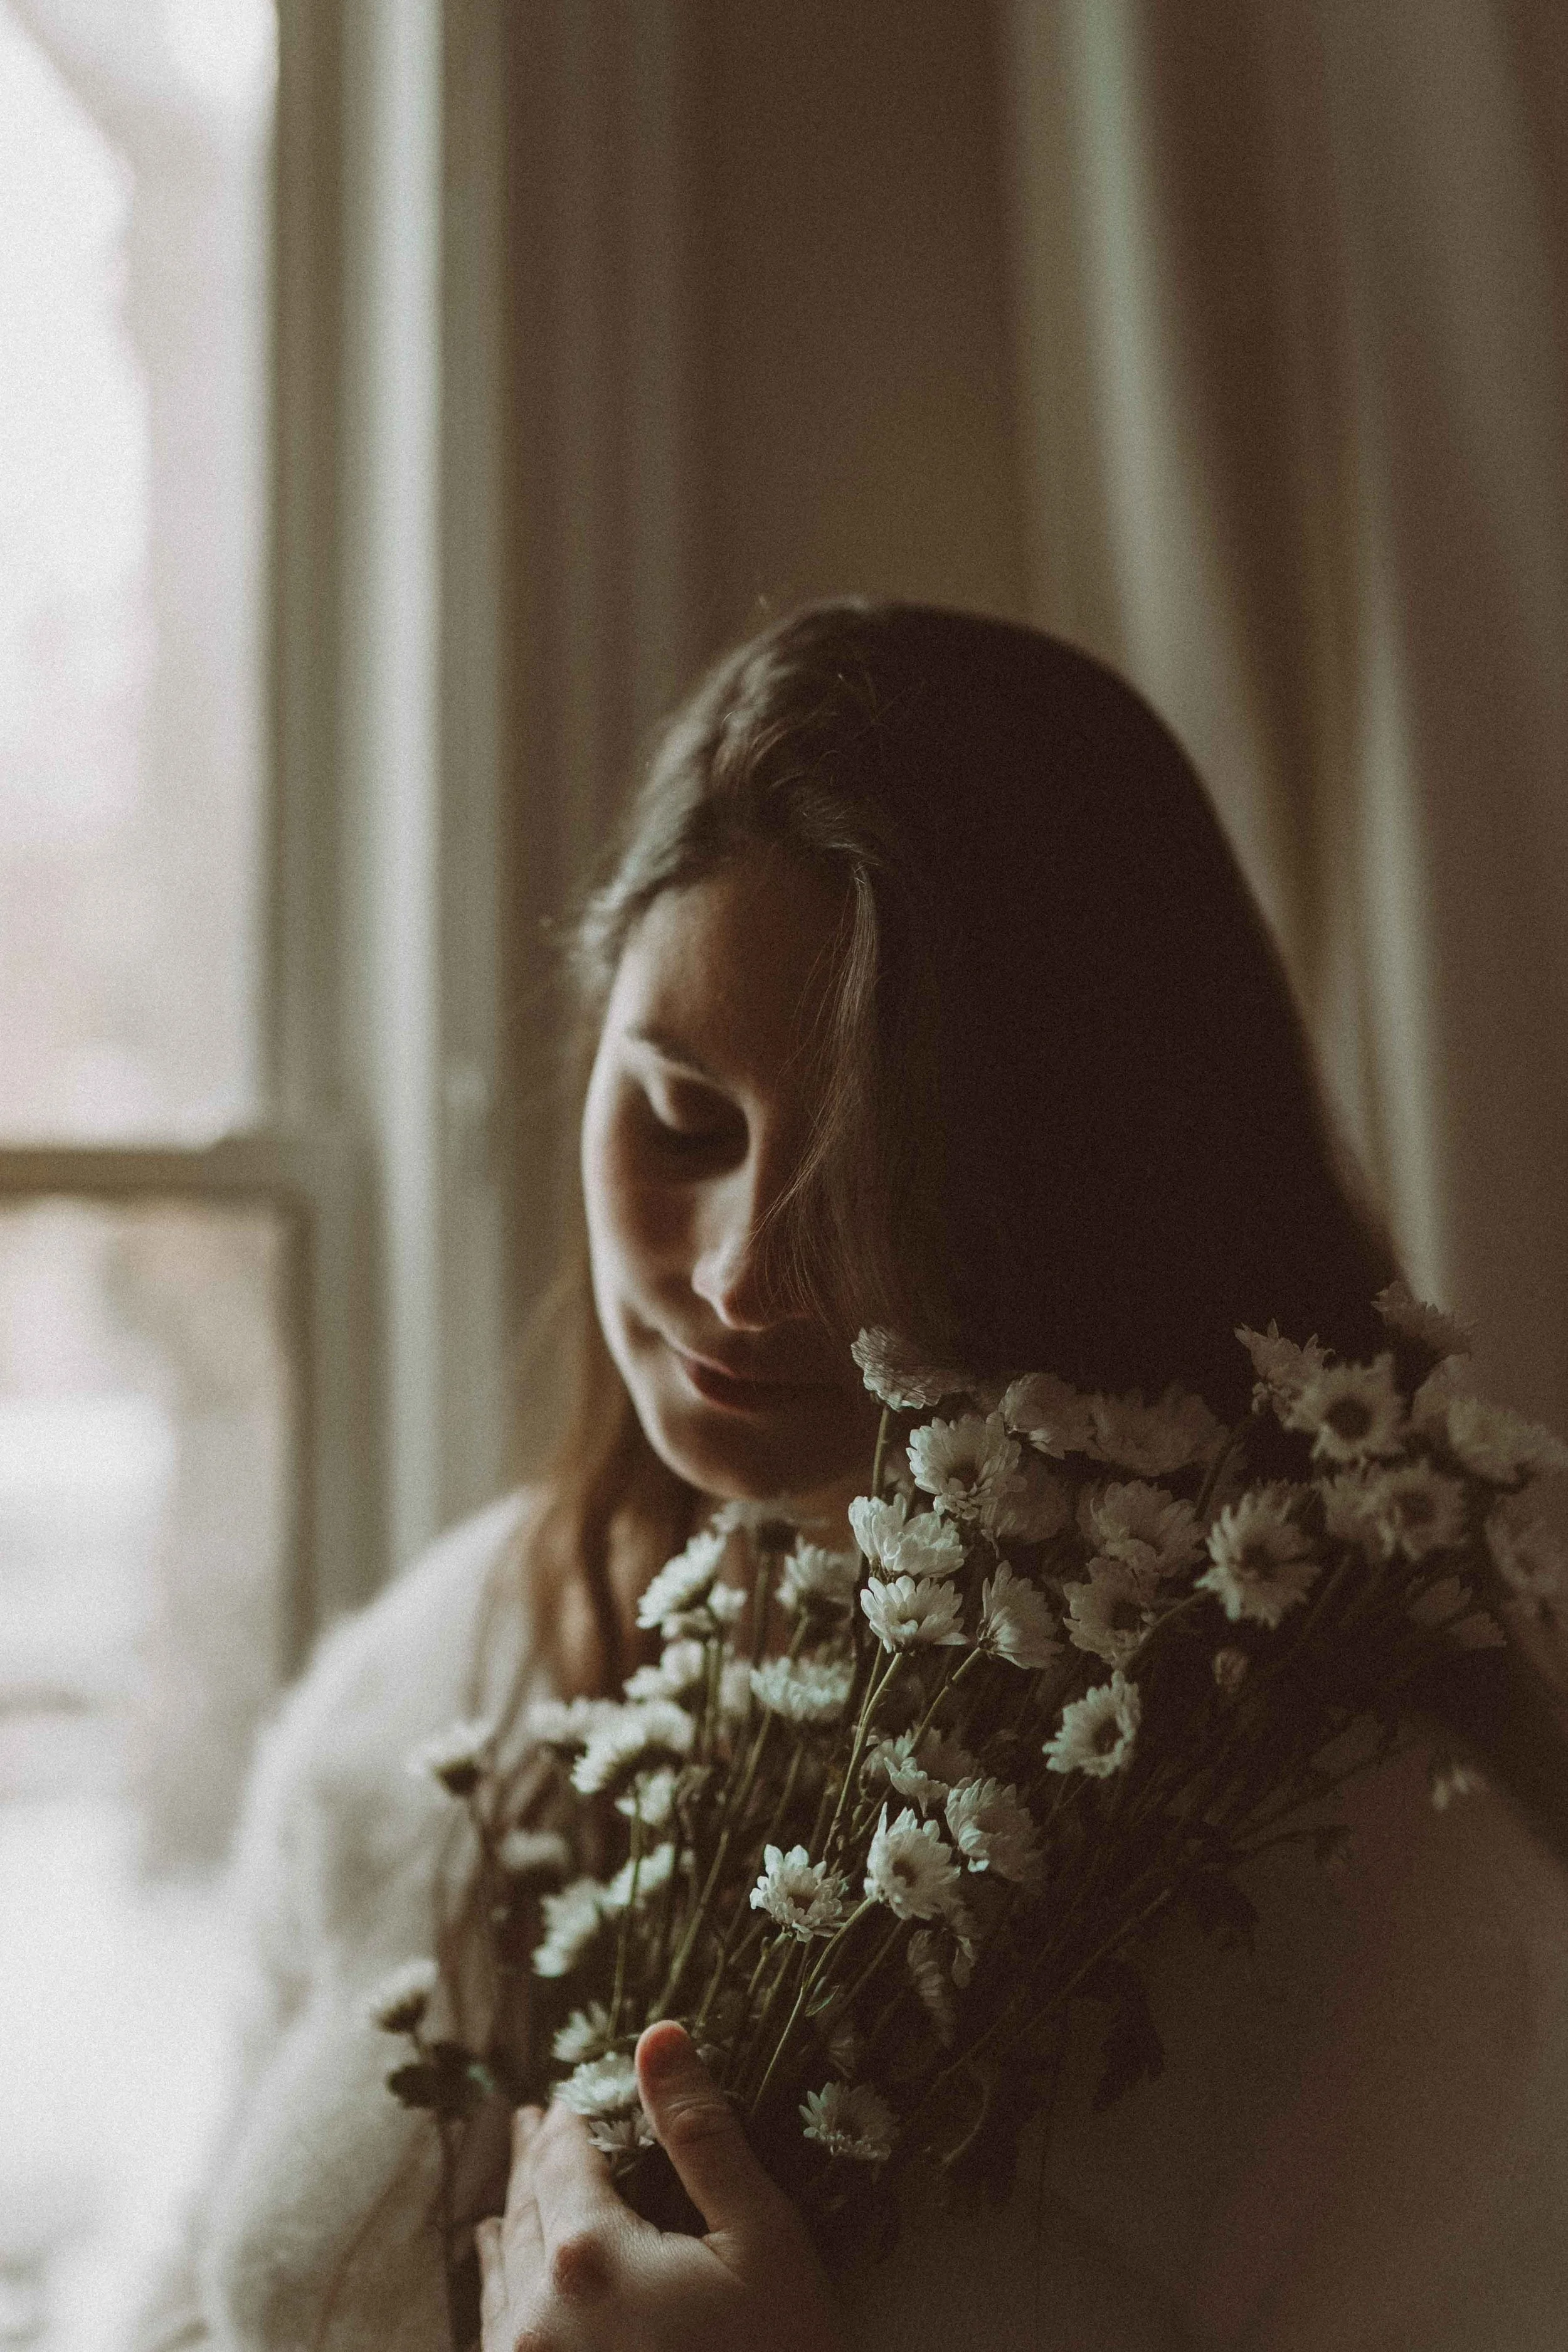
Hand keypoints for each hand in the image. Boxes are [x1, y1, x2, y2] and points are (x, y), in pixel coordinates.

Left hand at [476, 2022, 847, 2351]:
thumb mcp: (761, 2239)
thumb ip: (702, 2134)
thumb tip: (659, 2034)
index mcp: (590, 2254)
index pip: (565, 2158)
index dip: (572, 2119)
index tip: (573, 2092)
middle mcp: (538, 2315)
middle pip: (527, 2209)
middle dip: (535, 2159)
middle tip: (534, 2119)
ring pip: (503, 2274)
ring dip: (511, 2219)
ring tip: (511, 2184)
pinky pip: (495, 2336)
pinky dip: (498, 2288)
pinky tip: (498, 2269)